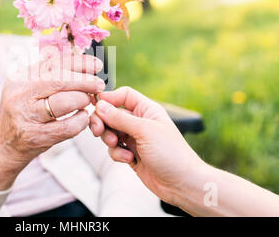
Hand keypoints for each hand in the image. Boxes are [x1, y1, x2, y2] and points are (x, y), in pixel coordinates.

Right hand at [0, 53, 104, 189]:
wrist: (3, 146)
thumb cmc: (22, 113)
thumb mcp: (27, 88)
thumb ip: (48, 73)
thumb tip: (81, 60)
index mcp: (19, 77)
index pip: (53, 63)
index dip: (79, 62)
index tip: (97, 64)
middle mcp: (19, 94)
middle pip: (59, 80)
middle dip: (85, 81)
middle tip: (99, 84)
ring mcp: (26, 116)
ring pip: (63, 102)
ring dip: (82, 100)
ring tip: (88, 101)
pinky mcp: (36, 137)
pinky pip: (67, 126)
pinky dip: (81, 121)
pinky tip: (82, 117)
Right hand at [89, 86, 205, 205]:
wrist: (181, 184)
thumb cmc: (172, 154)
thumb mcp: (145, 130)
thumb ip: (120, 118)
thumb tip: (101, 106)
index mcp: (147, 110)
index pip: (123, 95)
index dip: (109, 98)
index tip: (96, 105)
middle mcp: (139, 122)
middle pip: (111, 114)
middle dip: (103, 122)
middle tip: (98, 130)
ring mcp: (134, 138)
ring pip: (109, 132)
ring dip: (109, 139)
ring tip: (117, 145)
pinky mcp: (130, 153)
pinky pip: (114, 149)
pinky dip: (117, 153)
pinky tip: (129, 159)